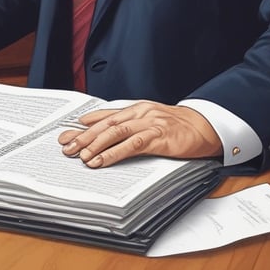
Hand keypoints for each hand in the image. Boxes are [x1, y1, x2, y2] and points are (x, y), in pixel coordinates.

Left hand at [58, 101, 222, 167]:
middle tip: (67, 147)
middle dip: (84, 137)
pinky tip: (103, 160)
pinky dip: (114, 153)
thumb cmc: (175, 125)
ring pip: (116, 132)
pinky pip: (132, 145)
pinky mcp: (159, 137)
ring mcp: (148, 124)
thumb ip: (125, 123)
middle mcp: (138, 113)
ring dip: (96, 145)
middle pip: (105, 125)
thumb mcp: (147, 119)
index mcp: (134, 109)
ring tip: (82, 156)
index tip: (65, 135)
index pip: (103, 117)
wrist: (204, 126)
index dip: (82, 127)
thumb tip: (97, 127)